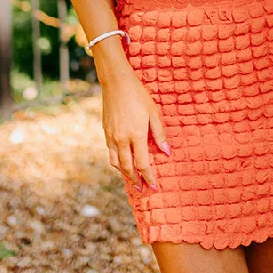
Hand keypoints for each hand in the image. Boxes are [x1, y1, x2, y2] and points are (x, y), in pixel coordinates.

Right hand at [100, 69, 170, 191]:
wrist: (116, 83)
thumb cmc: (138, 95)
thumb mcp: (153, 112)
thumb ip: (159, 133)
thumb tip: (167, 152)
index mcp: (136, 135)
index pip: (143, 164)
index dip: (149, 177)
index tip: (154, 187)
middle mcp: (122, 139)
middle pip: (128, 168)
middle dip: (136, 180)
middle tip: (143, 189)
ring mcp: (111, 136)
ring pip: (116, 163)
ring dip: (124, 174)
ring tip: (133, 179)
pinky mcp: (105, 132)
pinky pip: (110, 153)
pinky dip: (116, 162)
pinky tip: (122, 162)